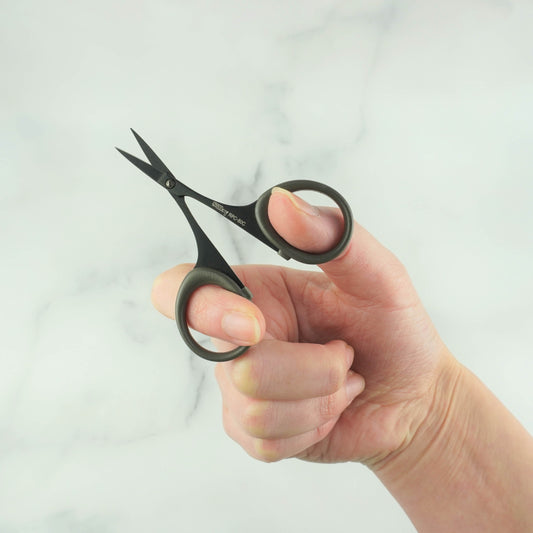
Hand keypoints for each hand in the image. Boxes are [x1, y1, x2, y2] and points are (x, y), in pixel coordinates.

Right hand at [151, 187, 454, 464]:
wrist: (412, 394)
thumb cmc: (393, 328)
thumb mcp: (377, 275)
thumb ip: (332, 236)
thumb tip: (279, 201)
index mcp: (254, 291)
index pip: (183, 290)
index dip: (205, 309)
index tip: (255, 327)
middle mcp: (236, 340)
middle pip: (241, 367)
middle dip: (313, 370)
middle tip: (344, 356)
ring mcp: (240, 389)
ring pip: (257, 408)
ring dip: (320, 399)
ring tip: (343, 381)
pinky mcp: (253, 431)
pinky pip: (267, 442)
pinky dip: (314, 427)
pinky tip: (332, 409)